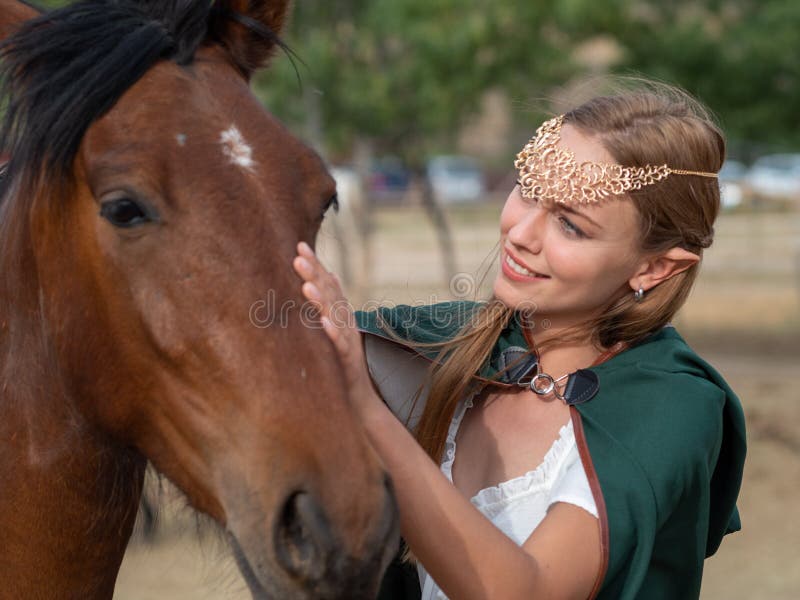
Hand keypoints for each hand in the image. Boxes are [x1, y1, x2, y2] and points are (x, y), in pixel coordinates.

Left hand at [292, 242, 379, 413]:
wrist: (359, 398)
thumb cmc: (342, 361)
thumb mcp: (337, 327)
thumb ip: (332, 302)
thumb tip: (328, 274)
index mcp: (341, 312)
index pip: (328, 282)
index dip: (316, 264)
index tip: (300, 245)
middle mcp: (346, 321)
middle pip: (330, 293)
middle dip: (314, 274)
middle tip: (297, 257)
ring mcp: (348, 339)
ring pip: (335, 316)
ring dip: (321, 300)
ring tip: (306, 285)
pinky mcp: (348, 360)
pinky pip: (340, 345)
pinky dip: (333, 332)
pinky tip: (323, 323)